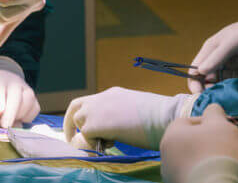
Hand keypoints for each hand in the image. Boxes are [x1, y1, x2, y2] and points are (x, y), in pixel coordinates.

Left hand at [0, 56, 40, 128]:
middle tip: (5, 126)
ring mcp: (27, 89)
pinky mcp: (34, 99)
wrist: (2, 81)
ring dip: (18, 116)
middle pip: (16, 95)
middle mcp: (15, 82)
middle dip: (11, 112)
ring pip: (28, 102)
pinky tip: (16, 119)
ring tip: (7, 122)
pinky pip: (34, 110)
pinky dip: (26, 118)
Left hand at [63, 87, 195, 150]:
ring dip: (88, 135)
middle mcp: (102, 98)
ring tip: (108, 142)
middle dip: (71, 123)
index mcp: (113, 93)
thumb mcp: (134, 111)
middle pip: (76, 106)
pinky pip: (85, 137)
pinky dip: (94, 144)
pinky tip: (111, 145)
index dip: (86, 114)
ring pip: (79, 122)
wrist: (165, 116)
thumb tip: (114, 131)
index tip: (86, 128)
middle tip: (73, 139)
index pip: (90, 101)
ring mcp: (97, 109)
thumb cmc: (158, 116)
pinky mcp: (95, 123)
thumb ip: (119, 116)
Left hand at [160, 104, 237, 182]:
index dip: (208, 123)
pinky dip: (206, 174)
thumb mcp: (221, 124)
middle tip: (228, 147)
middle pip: (191, 143)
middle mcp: (166, 156)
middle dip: (209, 143)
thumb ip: (215, 113)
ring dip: (208, 160)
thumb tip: (212, 109)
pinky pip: (196, 176)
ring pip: (194, 161)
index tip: (223, 129)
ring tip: (227, 164)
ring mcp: (172, 175)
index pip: (188, 122)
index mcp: (171, 135)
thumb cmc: (219, 152)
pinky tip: (220, 176)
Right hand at [188, 17, 237, 93]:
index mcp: (208, 52)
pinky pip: (231, 82)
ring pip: (218, 83)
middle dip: (208, 89)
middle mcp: (215, 60)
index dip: (194, 83)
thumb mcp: (229, 44)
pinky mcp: (237, 71)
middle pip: (205, 79)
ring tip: (228, 93)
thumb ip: (216, 58)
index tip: (199, 94)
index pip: (194, 71)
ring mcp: (227, 66)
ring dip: (221, 89)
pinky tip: (237, 88)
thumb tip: (200, 72)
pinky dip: (232, 87)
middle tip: (217, 95)